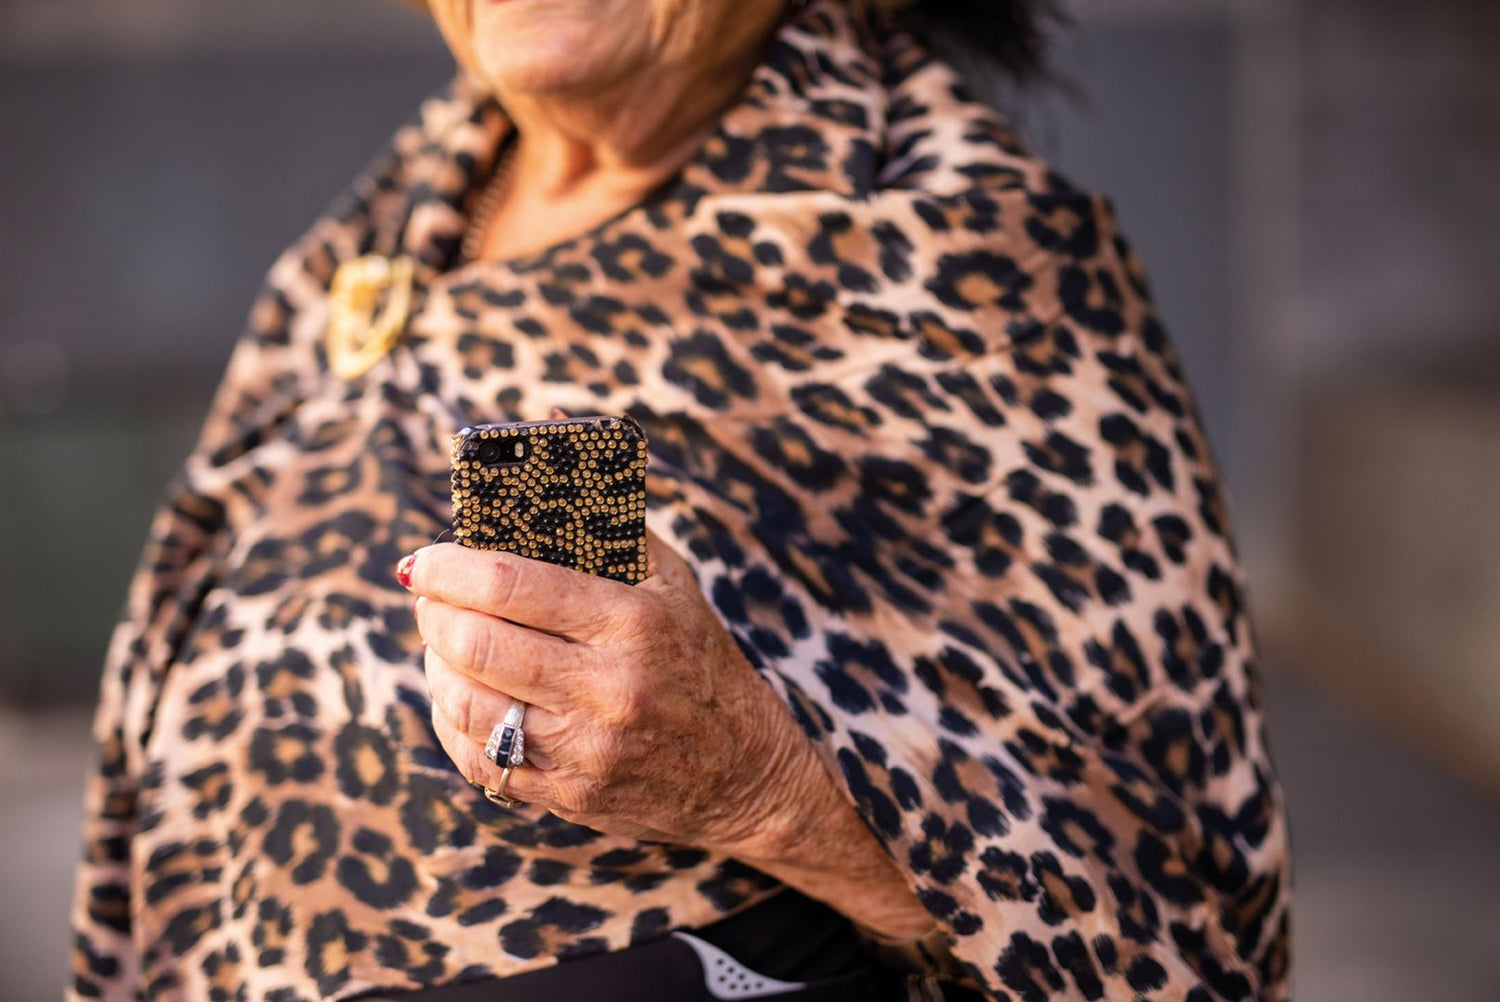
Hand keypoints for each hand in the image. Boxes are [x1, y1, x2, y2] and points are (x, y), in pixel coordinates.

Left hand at [399, 531, 806, 854]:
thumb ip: (606, 508)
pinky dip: (450, 720)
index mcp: (631, 621)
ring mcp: (585, 748)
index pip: (511, 585)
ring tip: (443, 641)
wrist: (743, 771)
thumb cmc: (695, 655)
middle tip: (427, 596)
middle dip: (432, 612)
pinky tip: (459, 694)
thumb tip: (548, 424)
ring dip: (435, 664)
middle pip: (476, 642)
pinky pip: (476, 758)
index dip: (448, 567)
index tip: (425, 559)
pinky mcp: (568, 795)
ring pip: (463, 701)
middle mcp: (608, 686)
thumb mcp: (667, 577)